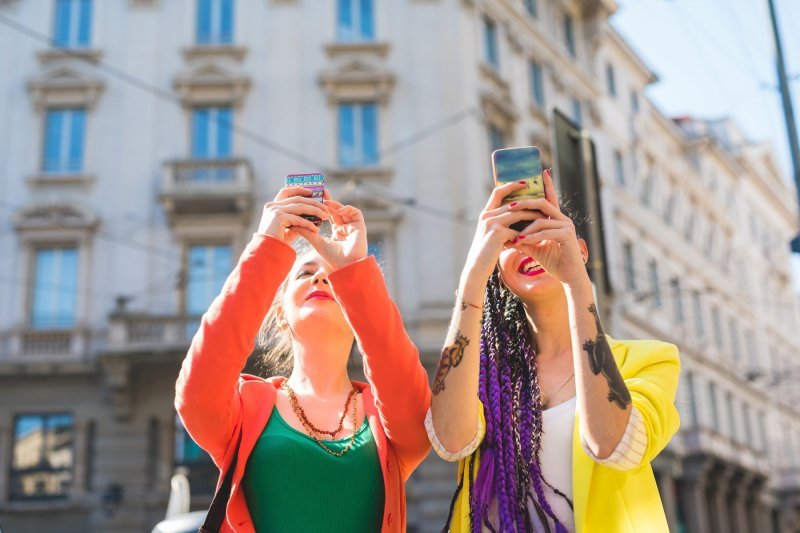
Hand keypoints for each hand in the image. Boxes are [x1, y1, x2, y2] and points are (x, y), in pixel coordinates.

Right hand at [257, 187, 329, 243]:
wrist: (265, 251)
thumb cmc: (276, 242)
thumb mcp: (287, 228)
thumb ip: (297, 221)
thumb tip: (312, 218)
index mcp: (272, 206)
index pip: (286, 191)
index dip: (298, 189)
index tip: (311, 192)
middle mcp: (272, 205)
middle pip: (297, 199)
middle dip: (313, 202)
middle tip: (325, 207)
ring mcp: (275, 210)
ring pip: (300, 207)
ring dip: (315, 211)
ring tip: (325, 216)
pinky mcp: (278, 217)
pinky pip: (298, 219)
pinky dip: (309, 224)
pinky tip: (316, 229)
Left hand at [294, 199, 367, 269]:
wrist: (346, 266)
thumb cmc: (333, 258)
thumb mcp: (317, 242)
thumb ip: (307, 232)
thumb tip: (293, 224)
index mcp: (337, 231)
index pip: (329, 214)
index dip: (322, 206)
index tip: (314, 198)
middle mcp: (345, 227)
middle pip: (337, 210)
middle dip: (329, 200)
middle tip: (320, 192)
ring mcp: (353, 226)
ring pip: (345, 210)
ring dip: (336, 204)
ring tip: (327, 202)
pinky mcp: (360, 226)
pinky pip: (356, 213)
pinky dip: (347, 209)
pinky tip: (339, 211)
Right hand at [462, 181, 544, 286]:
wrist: (476, 268)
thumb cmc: (485, 253)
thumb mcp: (491, 235)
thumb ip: (502, 224)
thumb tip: (518, 217)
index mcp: (485, 213)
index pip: (498, 192)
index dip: (511, 185)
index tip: (525, 182)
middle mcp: (487, 215)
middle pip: (513, 203)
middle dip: (530, 202)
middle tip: (544, 201)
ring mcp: (491, 223)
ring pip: (518, 214)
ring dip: (533, 216)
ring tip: (546, 217)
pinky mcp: (497, 233)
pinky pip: (518, 230)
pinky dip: (529, 234)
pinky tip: (538, 238)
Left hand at [507, 169, 588, 285]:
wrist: (569, 277)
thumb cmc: (554, 262)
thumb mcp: (534, 248)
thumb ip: (523, 239)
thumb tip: (506, 236)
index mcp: (556, 219)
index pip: (549, 198)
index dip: (546, 184)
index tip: (541, 171)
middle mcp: (563, 219)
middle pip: (543, 203)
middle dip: (525, 203)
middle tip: (510, 206)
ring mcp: (567, 226)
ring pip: (542, 219)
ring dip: (525, 227)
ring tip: (512, 235)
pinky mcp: (567, 236)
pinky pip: (546, 232)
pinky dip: (532, 237)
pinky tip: (521, 241)